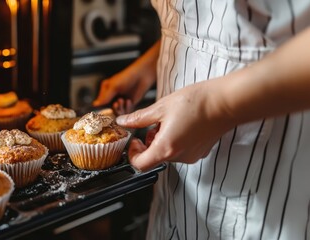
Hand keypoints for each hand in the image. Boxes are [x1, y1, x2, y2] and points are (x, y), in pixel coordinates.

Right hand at [92, 41, 159, 107]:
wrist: (143, 76)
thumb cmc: (127, 77)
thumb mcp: (113, 86)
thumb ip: (105, 97)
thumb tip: (95, 105)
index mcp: (106, 90)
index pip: (101, 103)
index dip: (102, 108)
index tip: (105, 109)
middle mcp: (112, 96)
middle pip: (109, 110)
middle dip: (113, 108)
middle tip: (116, 103)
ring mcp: (121, 101)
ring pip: (117, 112)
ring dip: (120, 108)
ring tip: (123, 100)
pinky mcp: (129, 105)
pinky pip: (126, 112)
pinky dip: (127, 108)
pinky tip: (129, 101)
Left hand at [116, 80, 234, 170]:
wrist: (226, 102)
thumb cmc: (197, 103)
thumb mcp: (160, 107)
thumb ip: (139, 118)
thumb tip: (124, 122)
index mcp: (166, 148)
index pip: (140, 164)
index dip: (133, 153)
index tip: (135, 139)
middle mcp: (179, 156)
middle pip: (154, 157)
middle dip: (150, 141)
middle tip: (154, 123)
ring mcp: (191, 155)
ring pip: (168, 152)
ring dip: (162, 139)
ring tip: (169, 119)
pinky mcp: (200, 151)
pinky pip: (181, 150)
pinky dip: (175, 139)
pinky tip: (181, 122)